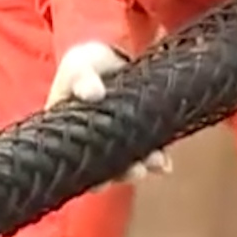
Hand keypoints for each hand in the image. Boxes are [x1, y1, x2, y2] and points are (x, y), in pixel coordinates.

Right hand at [47, 41, 171, 181]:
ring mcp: (116, 140)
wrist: (109, 55)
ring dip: (142, 166)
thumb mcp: (79, 67)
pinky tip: (165, 164)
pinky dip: (156, 158)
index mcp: (71, 135)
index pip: (77, 163)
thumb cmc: (85, 66)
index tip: (101, 182)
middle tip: (137, 171)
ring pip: (128, 162)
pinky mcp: (138, 132)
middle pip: (106, 168)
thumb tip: (91, 93)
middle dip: (123, 173)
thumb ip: (82, 78)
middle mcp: (93, 145)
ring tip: (156, 163)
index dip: (90, 176)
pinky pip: (146, 150)